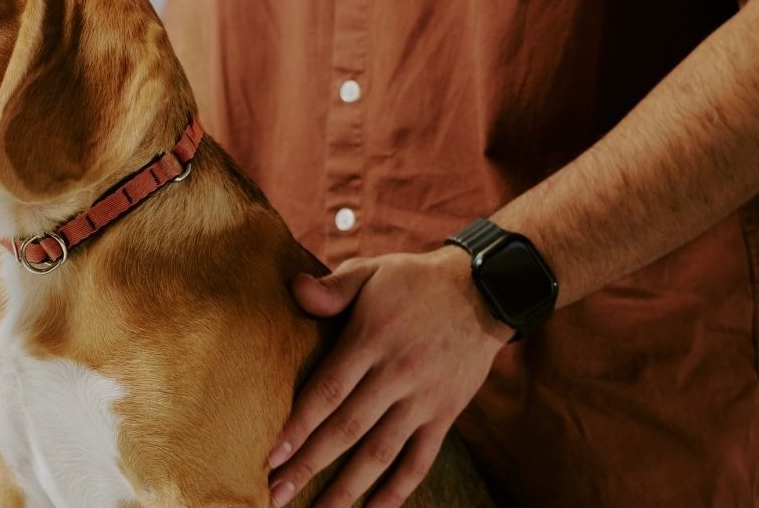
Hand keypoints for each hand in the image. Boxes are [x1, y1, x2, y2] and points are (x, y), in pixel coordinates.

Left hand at [267, 250, 511, 507]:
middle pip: (347, 430)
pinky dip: (398, 490)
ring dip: (347, 488)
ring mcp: (424, 399)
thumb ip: (333, 288)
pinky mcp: (446, 414)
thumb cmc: (417, 281)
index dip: (299, 426)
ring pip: (381, 453)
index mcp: (372, 339)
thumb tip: (294, 288)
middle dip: (310, 466)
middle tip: (277, 494)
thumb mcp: (373, 272)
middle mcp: (397, 375)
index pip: (328, 391)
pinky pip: (420, 460)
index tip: (272, 455)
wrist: (487, 290)